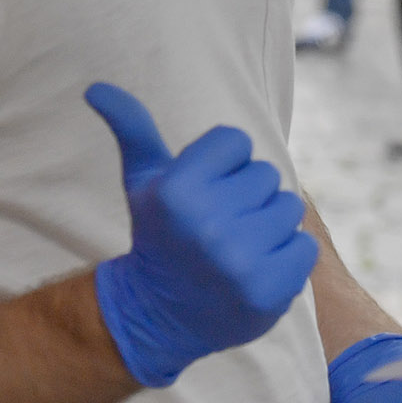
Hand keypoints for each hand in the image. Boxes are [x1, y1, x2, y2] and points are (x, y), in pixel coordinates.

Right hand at [85, 83, 317, 388]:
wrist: (161, 316)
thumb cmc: (160, 234)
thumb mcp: (143, 182)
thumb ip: (132, 129)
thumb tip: (96, 87)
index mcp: (177, 191)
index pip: (236, 140)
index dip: (222, 164)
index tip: (201, 194)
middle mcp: (208, 225)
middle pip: (265, 174)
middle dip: (246, 196)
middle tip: (217, 227)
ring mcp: (240, 262)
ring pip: (289, 207)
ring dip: (269, 225)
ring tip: (236, 248)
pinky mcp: (269, 290)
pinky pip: (305, 246)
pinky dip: (287, 257)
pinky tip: (255, 270)